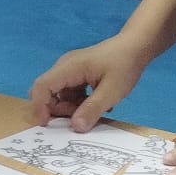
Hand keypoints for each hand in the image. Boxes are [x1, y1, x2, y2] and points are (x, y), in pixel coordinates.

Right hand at [27, 37, 150, 130]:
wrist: (136, 46)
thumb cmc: (124, 65)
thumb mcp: (112, 91)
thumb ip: (92, 109)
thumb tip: (75, 127)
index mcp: (69, 67)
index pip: (42, 86)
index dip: (39, 107)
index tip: (46, 126)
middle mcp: (65, 67)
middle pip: (48, 92)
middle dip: (59, 110)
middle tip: (81, 118)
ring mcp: (70, 70)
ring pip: (60, 95)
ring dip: (71, 108)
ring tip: (95, 109)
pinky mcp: (78, 74)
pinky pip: (69, 93)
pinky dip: (79, 102)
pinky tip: (97, 103)